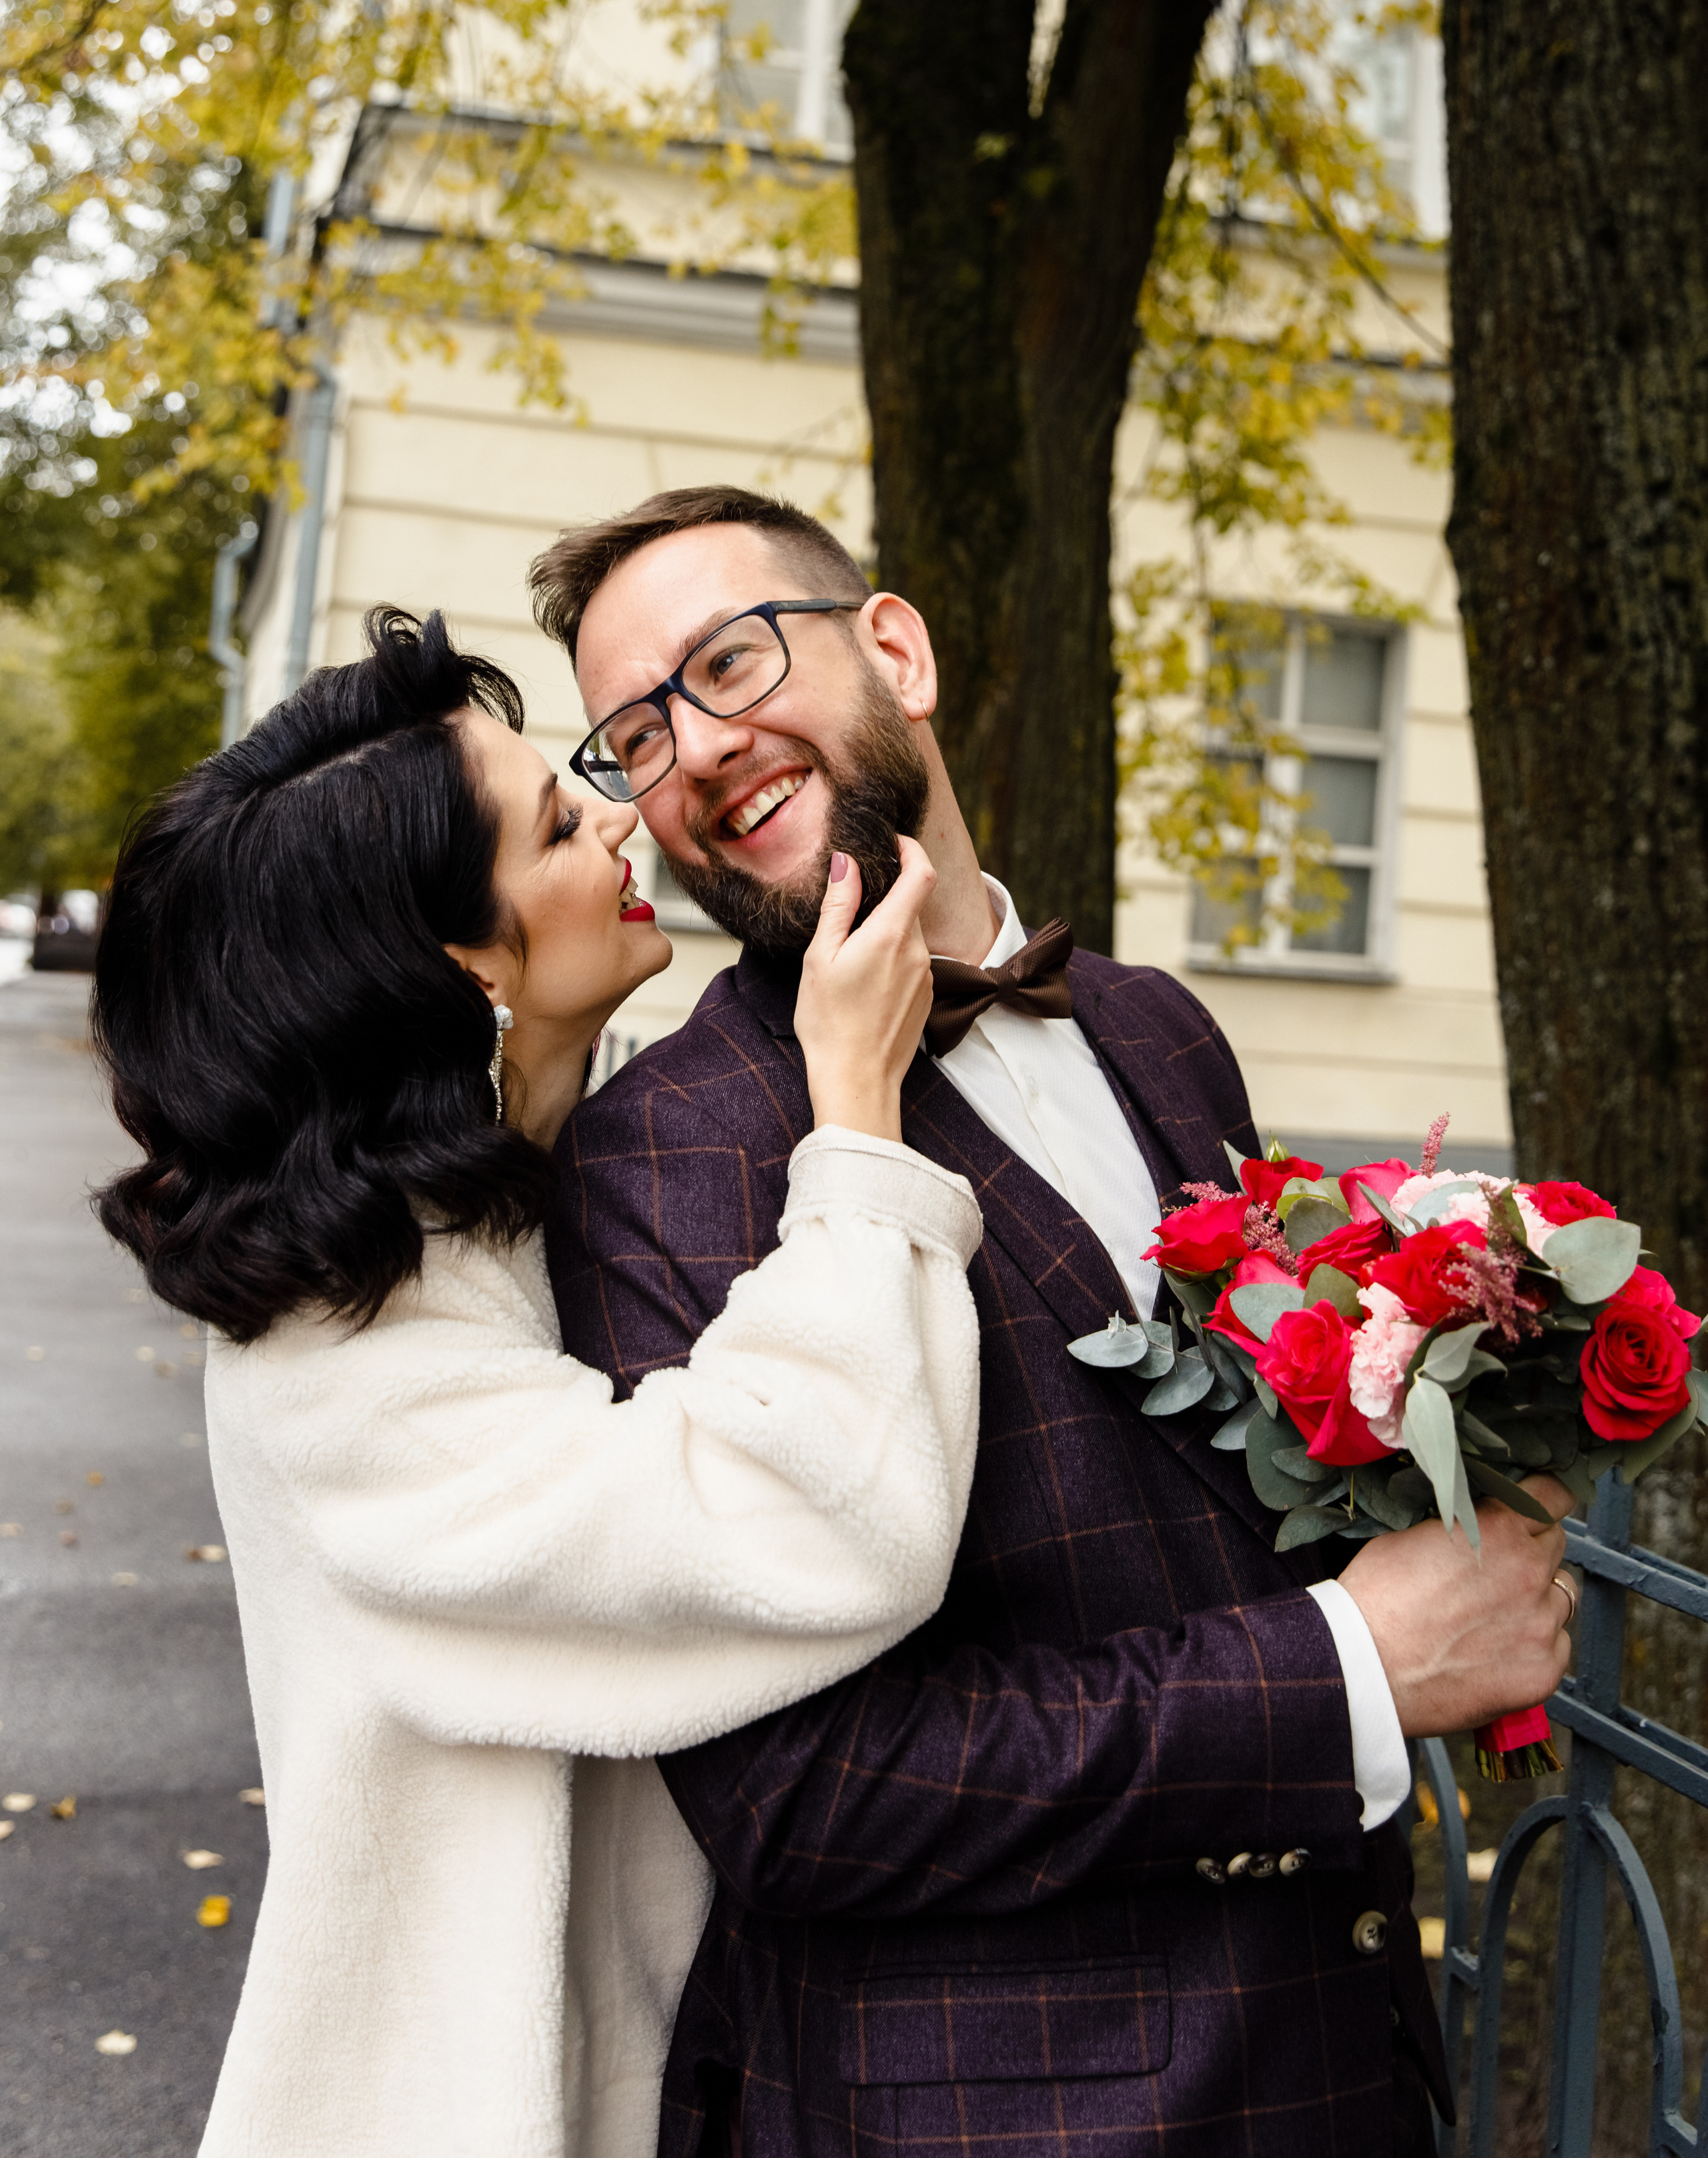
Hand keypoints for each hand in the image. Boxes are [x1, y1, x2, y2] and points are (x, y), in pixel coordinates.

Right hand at [795, 839, 936, 1143]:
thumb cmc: (830, 1023)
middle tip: (848, 909)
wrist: (857, 1080)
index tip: (893, 842)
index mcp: (890, 935)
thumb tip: (848, 863)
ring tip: (849, 957)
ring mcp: (926, 976)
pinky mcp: (925, 997)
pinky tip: (864, 983)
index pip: (920, 873)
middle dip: (884, 897)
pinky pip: (911, 961)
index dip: (911, 849)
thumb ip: (839, 905)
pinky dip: (891, 957)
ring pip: (908, 935)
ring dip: (885, 932)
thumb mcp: (820, 957)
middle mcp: (917, 952)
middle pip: (910, 904)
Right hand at [1338, 1474, 1576, 1737]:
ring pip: (1560, 1598)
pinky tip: (1500, 1650)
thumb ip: (1464, 1527)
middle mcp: (1530, 1573)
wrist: (1366, 1667)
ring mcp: (1541, 1625)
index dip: (1541, 1500)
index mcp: (1499, 1530)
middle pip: (1556, 1547)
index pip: (1554, 1496)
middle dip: (1531, 1552)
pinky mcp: (1544, 1670)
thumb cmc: (1377, 1601)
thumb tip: (1478, 1527)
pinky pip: (1558, 1645)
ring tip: (1496, 1615)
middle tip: (1497, 1569)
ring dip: (1536, 1600)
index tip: (1535, 1509)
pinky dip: (1536, 1644)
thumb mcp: (1414, 1535)